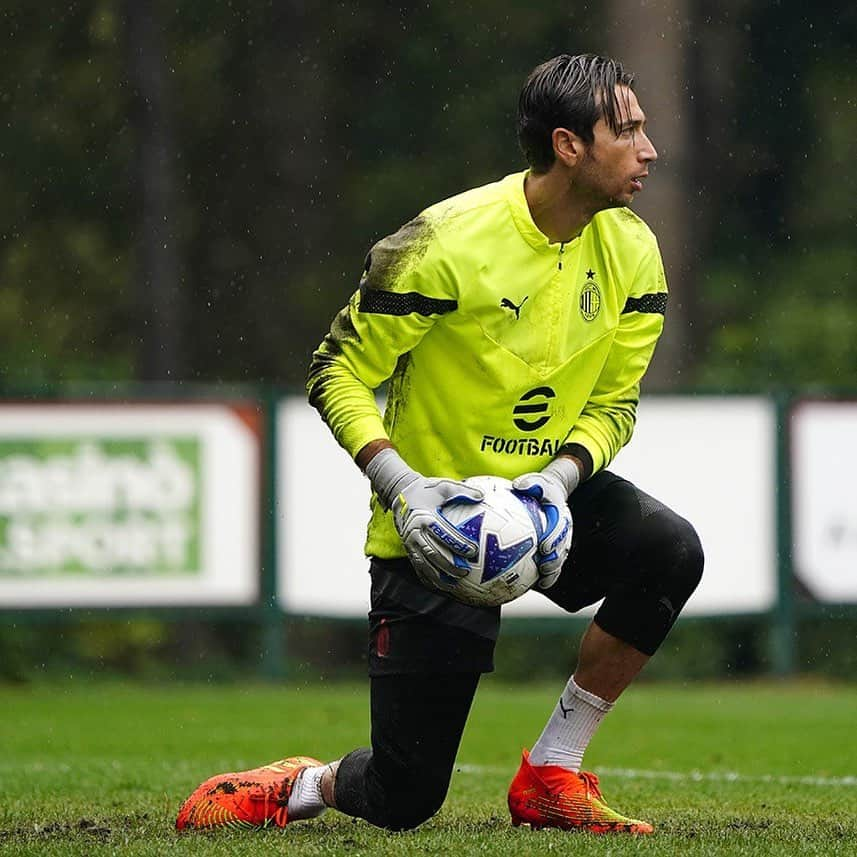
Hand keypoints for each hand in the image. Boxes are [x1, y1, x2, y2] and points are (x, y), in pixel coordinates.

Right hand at [364, 448, 483, 586]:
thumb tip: (482, 495)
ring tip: (454, 585)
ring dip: (439, 576)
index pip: (444, 534)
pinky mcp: (407, 549)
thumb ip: (463, 491)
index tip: (473, 551)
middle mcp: (415, 532)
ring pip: (424, 564)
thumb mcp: (443, 486)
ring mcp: (409, 543)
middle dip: (450, 565)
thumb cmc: (426, 490)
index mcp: (425, 518)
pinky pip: (417, 567)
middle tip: (465, 572)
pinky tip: (440, 586)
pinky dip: (428, 578)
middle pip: (434, 553)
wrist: (400, 494)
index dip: (458, 544)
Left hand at [512, 457, 578, 589]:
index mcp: (560, 513)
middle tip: (544, 566)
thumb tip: (518, 485)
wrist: (552, 492)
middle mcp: (564, 528)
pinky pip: (553, 562)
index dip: (553, 538)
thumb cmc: (539, 488)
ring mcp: (561, 539)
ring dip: (553, 570)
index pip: (559, 527)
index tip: (544, 548)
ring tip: (543, 579)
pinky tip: (538, 584)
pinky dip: (548, 574)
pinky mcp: (556, 547)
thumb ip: (530, 483)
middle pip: (562, 546)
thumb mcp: (536, 481)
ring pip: (560, 557)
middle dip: (555, 559)